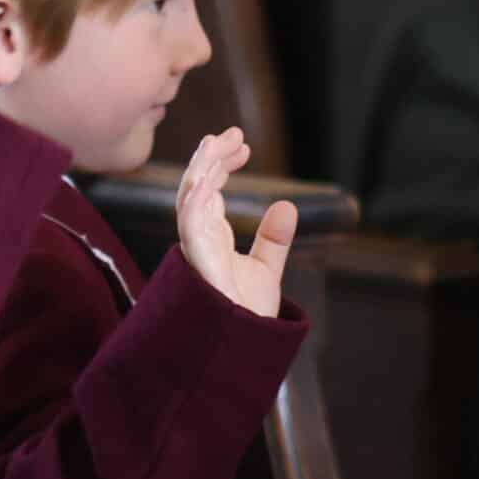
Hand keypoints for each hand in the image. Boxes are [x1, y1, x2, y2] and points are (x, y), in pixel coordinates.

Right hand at [174, 129, 294, 316]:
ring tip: (218, 142)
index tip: (243, 143)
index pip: (211, 190)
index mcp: (211, 237)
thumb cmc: (246, 314)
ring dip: (202, 166)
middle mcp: (199, 238)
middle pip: (197, 185)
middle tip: (234, 133)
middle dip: (212, 155)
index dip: (222, 163)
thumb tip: (288, 206)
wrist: (245, 345)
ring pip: (189, 196)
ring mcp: (196, 248)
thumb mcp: (267, 268)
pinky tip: (209, 176)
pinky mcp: (198, 261)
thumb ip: (274, 239)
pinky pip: (190, 222)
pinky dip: (197, 197)